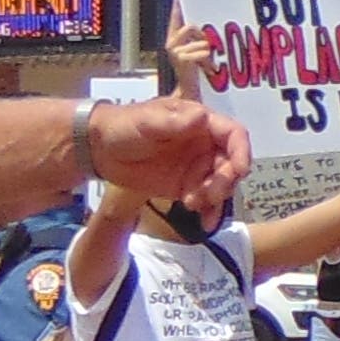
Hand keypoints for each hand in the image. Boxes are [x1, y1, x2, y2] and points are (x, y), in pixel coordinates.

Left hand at [84, 97, 248, 220]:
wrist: (98, 150)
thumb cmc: (122, 126)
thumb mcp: (146, 121)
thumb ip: (174, 122)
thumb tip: (202, 117)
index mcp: (199, 123)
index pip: (233, 134)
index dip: (241, 151)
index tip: (239, 171)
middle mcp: (204, 144)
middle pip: (230, 164)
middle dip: (224, 181)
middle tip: (207, 195)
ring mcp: (196, 167)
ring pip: (221, 184)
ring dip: (215, 198)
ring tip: (191, 204)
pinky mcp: (185, 187)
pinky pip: (206, 201)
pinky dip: (209, 213)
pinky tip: (204, 223)